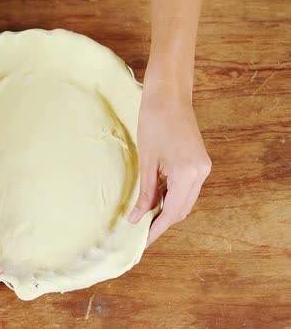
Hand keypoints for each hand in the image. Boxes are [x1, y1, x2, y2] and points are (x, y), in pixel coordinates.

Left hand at [128, 79, 210, 246]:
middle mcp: (201, 174)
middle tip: (140, 232)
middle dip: (161, 222)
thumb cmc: (153, 123)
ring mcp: (203, 168)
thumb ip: (145, 193)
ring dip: (167, 210)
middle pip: (181, 210)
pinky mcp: (200, 162)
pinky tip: (155, 199)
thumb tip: (136, 218)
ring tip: (144, 217)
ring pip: (185, 200)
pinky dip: (171, 196)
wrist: (168, 97)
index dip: (156, 229)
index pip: (172, 212)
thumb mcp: (146, 162)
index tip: (142, 242)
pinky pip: (186, 188)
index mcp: (187, 174)